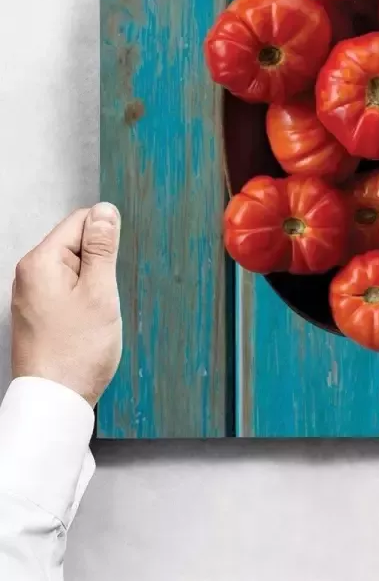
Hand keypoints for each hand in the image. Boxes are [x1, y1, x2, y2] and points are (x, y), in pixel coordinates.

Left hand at [11, 203, 122, 406]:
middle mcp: (30, 273)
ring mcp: (32, 294)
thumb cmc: (76, 353)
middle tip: (105, 295)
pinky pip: (68, 289)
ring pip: (75, 268)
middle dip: (100, 263)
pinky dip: (85, 299)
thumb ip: (102, 247)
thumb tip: (105, 211)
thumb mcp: (100, 292)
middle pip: (76, 243)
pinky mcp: (39, 311)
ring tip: (97, 312)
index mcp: (41, 262)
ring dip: (94, 283)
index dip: (106, 239)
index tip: (114, 266)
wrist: (55, 402)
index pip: (80, 221)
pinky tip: (89, 322)